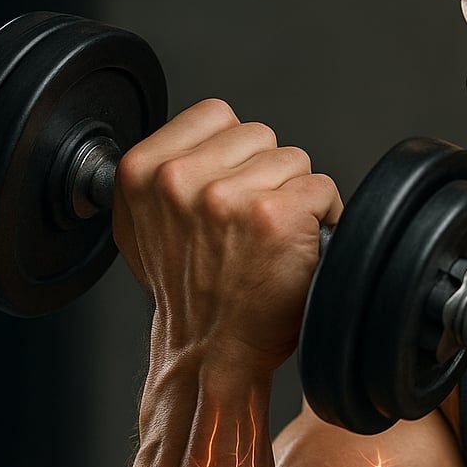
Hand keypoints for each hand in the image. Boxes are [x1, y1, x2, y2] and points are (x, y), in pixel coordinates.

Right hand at [114, 99, 342, 372]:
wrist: (212, 352)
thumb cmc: (191, 294)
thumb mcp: (146, 225)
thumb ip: (163, 176)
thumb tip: (193, 144)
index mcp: (142, 171)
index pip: (215, 114)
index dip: (235, 152)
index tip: (233, 188)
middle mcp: (180, 179)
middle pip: (260, 135)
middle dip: (267, 174)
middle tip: (253, 224)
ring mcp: (228, 196)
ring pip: (294, 160)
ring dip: (295, 196)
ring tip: (273, 238)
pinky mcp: (275, 215)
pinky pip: (323, 189)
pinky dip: (324, 218)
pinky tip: (297, 247)